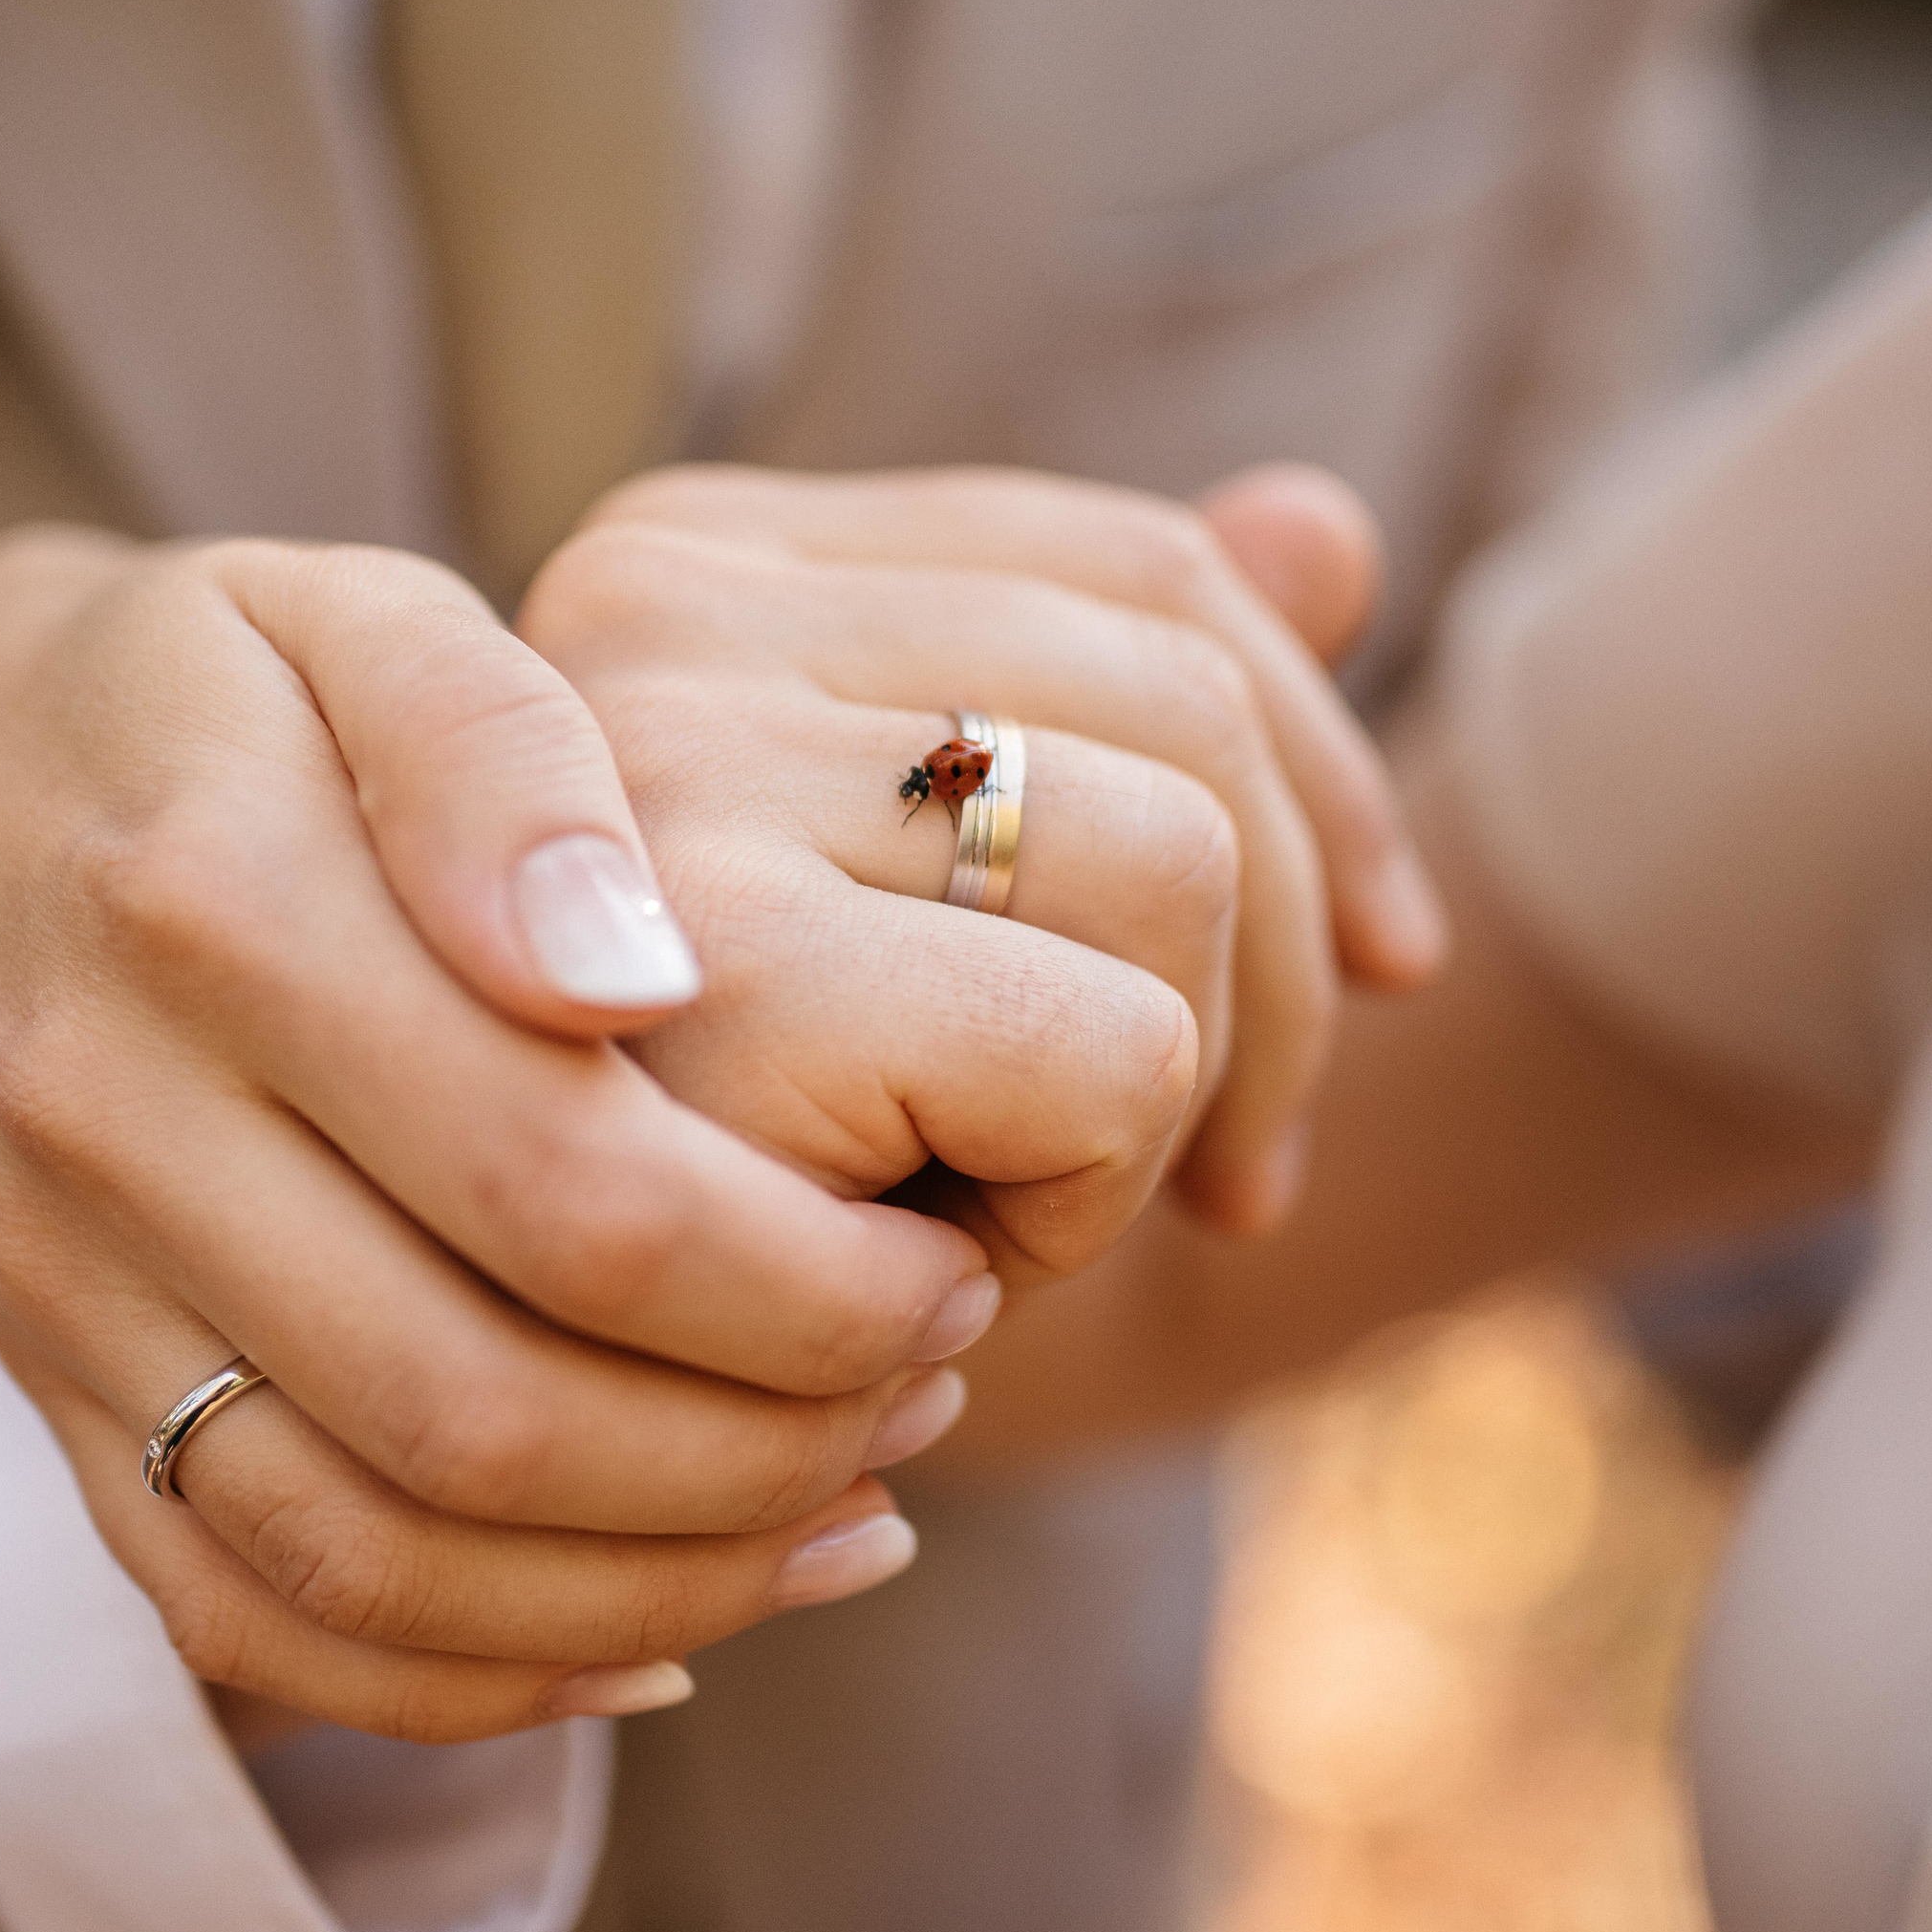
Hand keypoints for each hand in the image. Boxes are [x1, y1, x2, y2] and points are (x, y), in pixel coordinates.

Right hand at [0, 529, 993, 1739]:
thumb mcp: (363, 617)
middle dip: (766, 1441)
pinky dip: (471, 1675)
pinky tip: (665, 1628)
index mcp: (219, 916)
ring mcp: (70, 1294)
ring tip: (851, 1504)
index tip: (957, 1250)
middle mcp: (119, 1133)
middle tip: (934, 1374)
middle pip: (484, 1408)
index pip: (563, 1185)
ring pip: (378, 1556)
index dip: (803, 1271)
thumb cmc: (220, 687)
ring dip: (653, 1579)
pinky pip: (251, 1617)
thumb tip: (630, 974)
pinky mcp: (53, 1398)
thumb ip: (505, 765)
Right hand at [518, 464, 1441, 1260]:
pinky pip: (1114, 1055)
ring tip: (1006, 1207)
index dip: (1323, 769)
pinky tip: (944, 1279)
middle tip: (1223, 1175)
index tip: (1389, 965)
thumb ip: (1119, 713)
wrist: (542, 1405)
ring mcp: (659, 773)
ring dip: (1167, 1101)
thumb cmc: (754, 1164)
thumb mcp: (962, 917)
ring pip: (1182, 860)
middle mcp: (651, 612)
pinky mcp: (710, 972)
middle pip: (1191, 690)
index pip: (1135, 569)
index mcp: (693, 565)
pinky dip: (1091, 1205)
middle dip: (1286, 966)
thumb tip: (1334, 526)